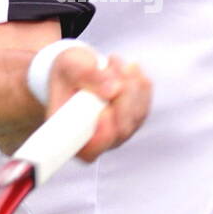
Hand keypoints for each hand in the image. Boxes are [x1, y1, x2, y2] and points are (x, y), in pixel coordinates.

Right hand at [47, 48, 151, 162]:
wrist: (78, 68)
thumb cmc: (67, 72)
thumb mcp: (68, 64)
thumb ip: (86, 75)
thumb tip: (114, 89)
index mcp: (69, 135)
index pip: (90, 150)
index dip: (102, 135)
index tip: (105, 112)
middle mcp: (96, 140)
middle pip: (121, 130)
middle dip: (122, 97)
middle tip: (113, 68)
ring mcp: (117, 132)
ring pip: (137, 116)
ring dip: (130, 85)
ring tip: (113, 62)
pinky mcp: (133, 119)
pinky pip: (145, 104)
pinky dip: (139, 84)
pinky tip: (126, 69)